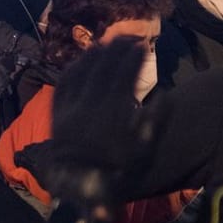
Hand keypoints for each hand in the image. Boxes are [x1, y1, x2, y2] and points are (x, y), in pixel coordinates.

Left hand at [36, 39, 152, 207]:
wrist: (80, 185)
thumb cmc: (116, 170)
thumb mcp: (141, 151)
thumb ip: (154, 122)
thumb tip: (165, 96)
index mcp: (112, 113)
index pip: (123, 75)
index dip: (133, 58)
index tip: (143, 46)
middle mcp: (89, 106)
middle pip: (103, 68)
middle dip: (117, 49)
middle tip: (128, 37)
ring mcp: (70, 108)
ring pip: (81, 71)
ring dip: (95, 54)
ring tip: (107, 43)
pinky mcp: (57, 113)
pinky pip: (63, 84)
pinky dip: (74, 68)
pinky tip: (81, 61)